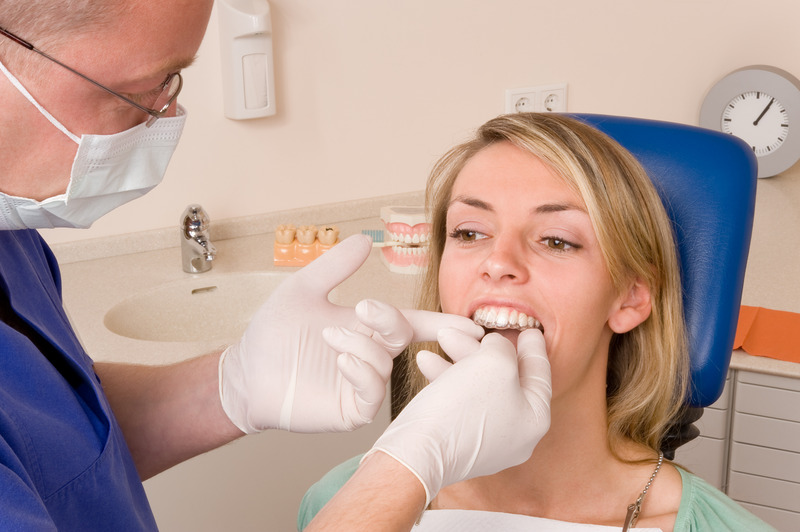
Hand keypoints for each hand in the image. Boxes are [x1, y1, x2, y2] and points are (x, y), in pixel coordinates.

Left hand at [218, 235, 482, 433]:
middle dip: (390, 321)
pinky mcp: (349, 409)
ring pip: (386, 365)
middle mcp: (370, 355)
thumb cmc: (274, 332)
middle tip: (365, 310)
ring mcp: (361, 384)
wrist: (245, 372)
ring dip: (365, 346)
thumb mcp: (303, 289)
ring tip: (332, 338)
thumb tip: (364, 239)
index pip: (412, 323)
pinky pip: (372, 394)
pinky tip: (343, 360)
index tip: (466, 324)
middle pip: (403, 338)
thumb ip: (335, 267)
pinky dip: (363, 372)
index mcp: (366, 328)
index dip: (440, 324)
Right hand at [365, 328, 551, 505]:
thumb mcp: (494, 362)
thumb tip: (497, 346)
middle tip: (472, 327)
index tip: (530, 329)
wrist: (418, 452)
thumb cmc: (462, 407)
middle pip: (506, 378)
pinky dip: (447, 379)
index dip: (533, 346)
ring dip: (460, 359)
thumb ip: (504, 347)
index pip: (540, 374)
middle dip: (484, 348)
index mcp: (534, 419)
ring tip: (441, 337)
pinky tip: (427, 361)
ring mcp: (486, 442)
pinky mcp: (459, 443)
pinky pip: (459, 402)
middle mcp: (515, 435)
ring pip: (478, 387)